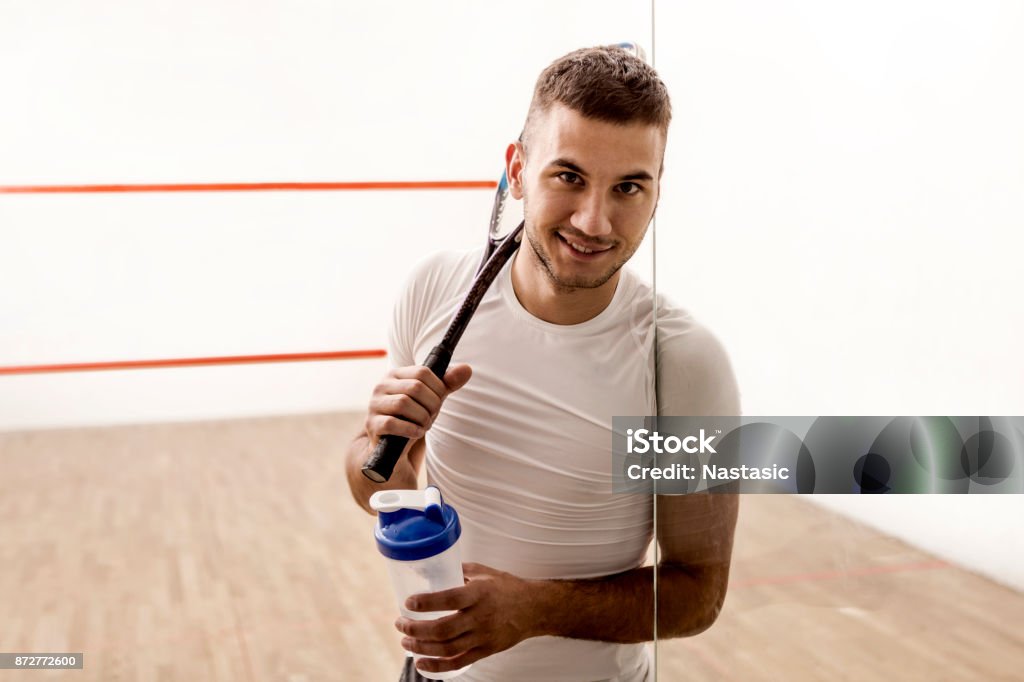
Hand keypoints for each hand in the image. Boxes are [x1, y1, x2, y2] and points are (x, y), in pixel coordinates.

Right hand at [365, 363, 471, 442]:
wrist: (394, 445)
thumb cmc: (414, 416)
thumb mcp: (432, 398)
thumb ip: (448, 383)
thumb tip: (467, 369)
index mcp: (395, 375)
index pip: (422, 372)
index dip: (438, 388)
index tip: (439, 400)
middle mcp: (381, 386)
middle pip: (415, 387)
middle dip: (431, 405)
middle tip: (432, 416)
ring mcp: (374, 405)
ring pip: (403, 403)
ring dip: (422, 417)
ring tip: (425, 425)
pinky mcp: (372, 424)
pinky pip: (392, 423)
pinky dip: (410, 429)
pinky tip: (417, 433)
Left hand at [395, 563, 541, 673]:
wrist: (534, 609)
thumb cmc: (507, 587)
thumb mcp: (485, 572)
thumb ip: (460, 571)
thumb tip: (434, 569)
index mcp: (480, 593)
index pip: (450, 598)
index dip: (427, 602)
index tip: (408, 602)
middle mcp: (481, 617)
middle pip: (443, 629)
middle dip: (416, 629)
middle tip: (400, 624)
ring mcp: (483, 637)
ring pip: (447, 648)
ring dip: (421, 647)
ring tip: (406, 641)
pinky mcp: (486, 651)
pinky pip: (458, 662)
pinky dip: (437, 666)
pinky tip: (420, 663)